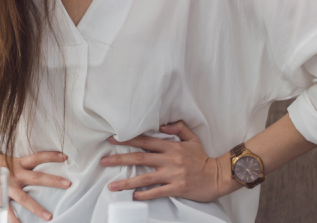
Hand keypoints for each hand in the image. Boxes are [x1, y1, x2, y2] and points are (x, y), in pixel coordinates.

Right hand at [0, 150, 70, 221]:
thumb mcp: (3, 159)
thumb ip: (16, 165)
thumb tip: (28, 169)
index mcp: (16, 162)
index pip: (37, 157)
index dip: (51, 156)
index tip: (65, 157)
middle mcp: (14, 173)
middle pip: (37, 177)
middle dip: (53, 181)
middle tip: (68, 184)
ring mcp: (6, 185)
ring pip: (24, 198)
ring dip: (36, 208)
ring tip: (49, 217)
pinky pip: (7, 210)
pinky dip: (13, 220)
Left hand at [99, 120, 226, 201]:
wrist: (218, 176)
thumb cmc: (203, 158)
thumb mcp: (192, 138)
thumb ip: (177, 128)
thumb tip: (162, 124)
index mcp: (171, 146)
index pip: (145, 141)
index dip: (127, 139)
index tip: (112, 139)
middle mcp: (169, 159)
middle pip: (140, 158)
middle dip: (119, 159)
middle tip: (103, 161)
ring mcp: (172, 175)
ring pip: (145, 177)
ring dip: (126, 182)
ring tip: (112, 186)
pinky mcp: (177, 188)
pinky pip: (157, 192)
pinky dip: (144, 194)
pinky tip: (133, 196)